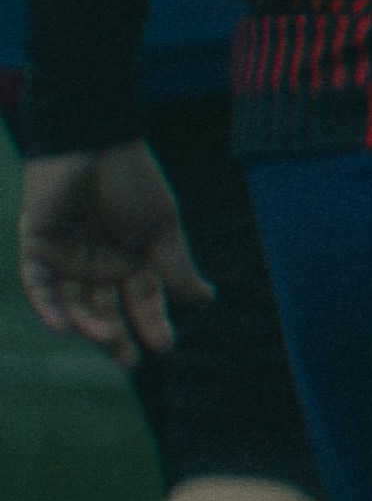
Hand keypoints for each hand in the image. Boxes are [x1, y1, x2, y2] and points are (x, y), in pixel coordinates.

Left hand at [18, 146, 197, 360]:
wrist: (94, 141)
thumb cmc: (133, 180)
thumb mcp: (162, 226)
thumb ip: (175, 265)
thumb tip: (205, 301)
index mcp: (131, 257)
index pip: (143, 299)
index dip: (153, 323)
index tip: (165, 346)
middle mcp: (97, 262)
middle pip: (105, 309)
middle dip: (117, 336)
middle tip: (129, 359)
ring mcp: (65, 256)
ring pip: (72, 302)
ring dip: (87, 324)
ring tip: (107, 337)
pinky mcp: (37, 245)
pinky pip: (38, 285)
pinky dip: (48, 307)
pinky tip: (65, 326)